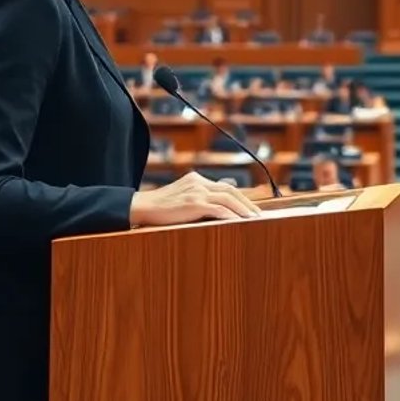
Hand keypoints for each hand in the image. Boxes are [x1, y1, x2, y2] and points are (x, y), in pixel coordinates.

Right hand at [130, 172, 261, 226]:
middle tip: (257, 214)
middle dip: (246, 202)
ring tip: (253, 219)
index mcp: (196, 179)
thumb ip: (195, 198)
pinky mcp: (194, 203)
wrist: (141, 207)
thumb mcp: (179, 197)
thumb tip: (213, 209)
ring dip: (243, 209)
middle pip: (230, 190)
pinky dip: (231, 215)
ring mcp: (197, 192)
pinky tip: (240, 222)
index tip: (249, 206)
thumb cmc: (159, 207)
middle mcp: (199, 182)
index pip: (223, 186)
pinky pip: (218, 209)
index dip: (239, 196)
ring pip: (228, 198)